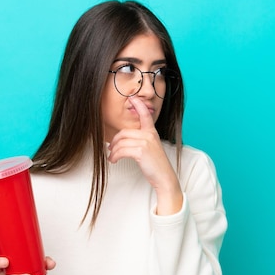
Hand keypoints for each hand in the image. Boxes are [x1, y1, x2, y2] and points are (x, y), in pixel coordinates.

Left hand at [108, 96, 182, 214]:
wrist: (164, 177)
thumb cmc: (156, 165)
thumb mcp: (151, 148)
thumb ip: (141, 140)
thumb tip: (124, 140)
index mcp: (152, 132)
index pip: (145, 115)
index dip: (139, 105)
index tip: (133, 97)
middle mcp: (149, 134)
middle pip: (124, 132)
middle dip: (114, 141)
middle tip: (110, 148)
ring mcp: (145, 142)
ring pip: (121, 142)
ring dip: (113, 151)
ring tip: (112, 157)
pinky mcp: (141, 151)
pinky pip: (121, 150)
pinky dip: (115, 156)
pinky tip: (114, 161)